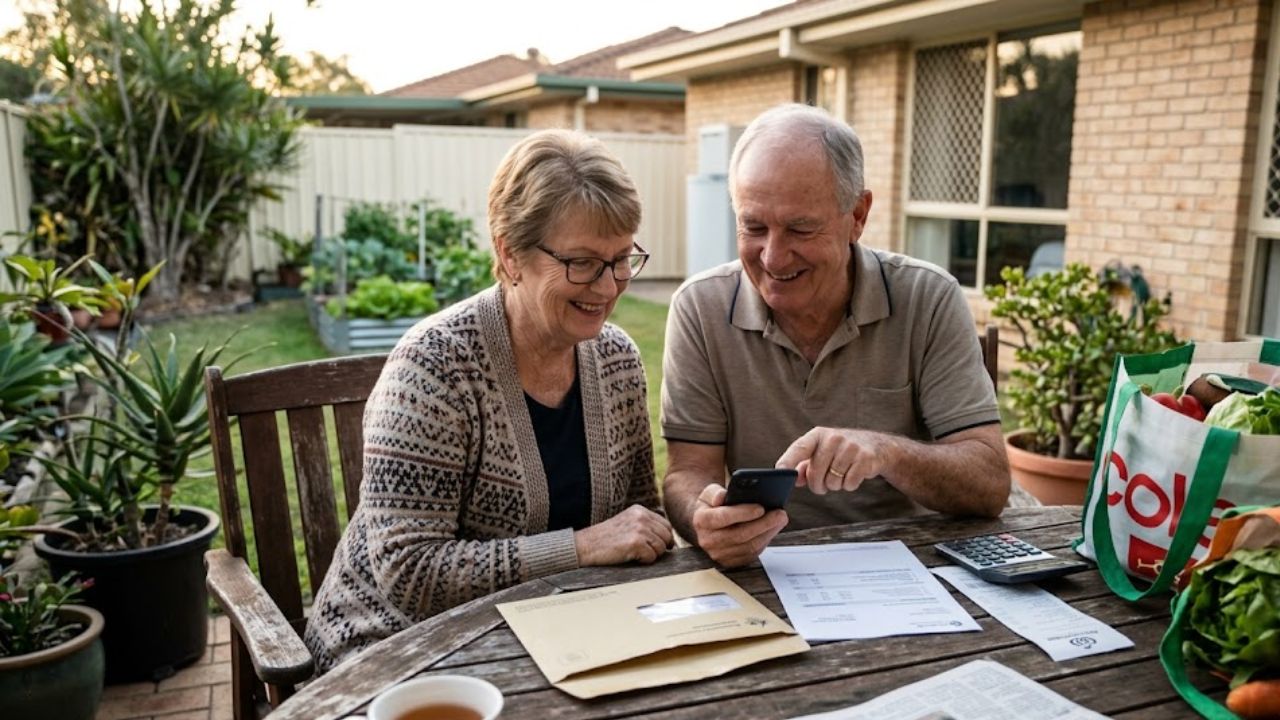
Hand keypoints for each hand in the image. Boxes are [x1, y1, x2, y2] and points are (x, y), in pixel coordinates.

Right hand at [574, 505, 673, 565]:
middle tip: (642, 552)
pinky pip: (652, 557)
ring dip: (651, 555)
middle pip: (667, 536)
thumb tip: (671, 542)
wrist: (586, 546)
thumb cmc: (606, 539)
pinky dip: (644, 561)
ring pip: (661, 548)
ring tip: (634, 553)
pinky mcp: (635, 543)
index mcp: (640, 510)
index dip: (664, 539)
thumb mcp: (627, 523)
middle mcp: (641, 517)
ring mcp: (639, 529)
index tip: (654, 547)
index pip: (666, 525)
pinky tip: (630, 557)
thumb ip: (646, 526)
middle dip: (659, 548)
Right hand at [690, 484, 787, 567]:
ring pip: (749, 546)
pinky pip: (752, 553)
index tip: (761, 508)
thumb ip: (715, 492)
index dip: (742, 513)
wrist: (708, 523)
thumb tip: (722, 497)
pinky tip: (772, 530)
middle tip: (780, 514)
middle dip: (763, 524)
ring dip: (768, 533)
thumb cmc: (713, 505)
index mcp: (701, 520)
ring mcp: (718, 554)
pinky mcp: (730, 562)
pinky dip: (765, 541)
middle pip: (740, 535)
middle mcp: (708, 540)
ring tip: (780, 520)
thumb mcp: (711, 492)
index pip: (722, 517)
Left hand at [777, 427, 896, 495]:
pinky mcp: (865, 458)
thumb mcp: (822, 452)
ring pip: (832, 482)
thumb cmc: (842, 451)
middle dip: (818, 485)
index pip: (799, 448)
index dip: (788, 461)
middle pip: (815, 474)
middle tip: (824, 484)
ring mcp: (850, 447)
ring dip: (835, 485)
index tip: (780, 473)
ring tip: (841, 475)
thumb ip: (805, 465)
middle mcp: (833, 438)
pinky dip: (849, 485)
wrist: (877, 446)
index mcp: (818, 435)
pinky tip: (853, 475)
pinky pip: (849, 484)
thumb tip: (795, 479)